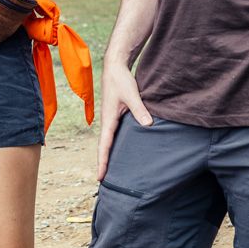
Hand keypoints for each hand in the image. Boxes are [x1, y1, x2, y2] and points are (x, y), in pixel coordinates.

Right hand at [96, 58, 151, 180]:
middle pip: (104, 146)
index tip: (100, 177)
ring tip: (111, 169)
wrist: (115, 66)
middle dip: (103, 163)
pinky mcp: (116, 114)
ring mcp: (111, 118)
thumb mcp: (132, 95)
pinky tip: (122, 149)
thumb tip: (148, 124)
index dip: (103, 162)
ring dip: (109, 154)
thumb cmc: (121, 80)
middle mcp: (108, 121)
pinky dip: (115, 143)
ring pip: (109, 140)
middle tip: (103, 181)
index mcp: (108, 119)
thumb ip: (140, 110)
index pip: (104, 145)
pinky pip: (115, 133)